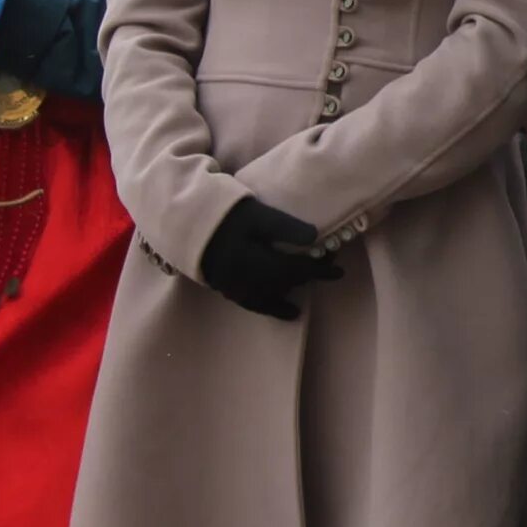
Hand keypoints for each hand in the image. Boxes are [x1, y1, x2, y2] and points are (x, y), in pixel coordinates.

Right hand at [198, 197, 343, 319]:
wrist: (187, 222)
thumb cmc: (225, 215)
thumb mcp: (257, 215)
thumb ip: (285, 226)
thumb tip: (315, 237)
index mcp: (255, 261)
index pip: (295, 269)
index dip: (318, 270)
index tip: (339, 269)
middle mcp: (246, 279)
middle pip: (284, 282)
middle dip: (308, 276)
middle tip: (329, 268)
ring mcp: (234, 286)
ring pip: (269, 296)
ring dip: (290, 293)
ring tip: (306, 294)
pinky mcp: (226, 287)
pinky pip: (251, 303)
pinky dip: (270, 308)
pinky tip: (285, 311)